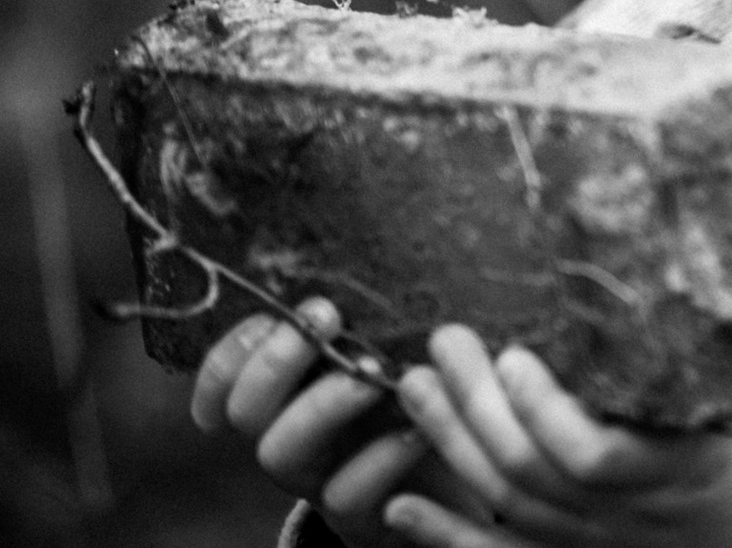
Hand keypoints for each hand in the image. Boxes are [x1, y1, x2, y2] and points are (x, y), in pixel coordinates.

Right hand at [189, 299, 487, 546]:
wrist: (467, 472)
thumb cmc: (423, 396)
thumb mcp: (395, 354)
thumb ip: (375, 324)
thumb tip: (379, 255)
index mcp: (288, 398)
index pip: (225, 381)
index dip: (229, 355)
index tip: (267, 317)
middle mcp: (288, 438)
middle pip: (247, 408)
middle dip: (277, 360)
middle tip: (324, 316)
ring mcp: (317, 479)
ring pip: (280, 451)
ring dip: (321, 405)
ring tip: (372, 374)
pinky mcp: (358, 515)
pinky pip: (346, 493)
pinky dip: (379, 458)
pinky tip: (417, 429)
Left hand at [384, 326, 731, 547]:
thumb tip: (696, 236)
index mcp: (693, 468)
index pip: (595, 457)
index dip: (544, 413)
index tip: (514, 353)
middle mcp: (644, 519)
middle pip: (536, 476)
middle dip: (479, 408)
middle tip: (447, 343)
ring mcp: (610, 544)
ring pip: (510, 508)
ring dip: (453, 448)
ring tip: (418, 385)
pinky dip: (448, 534)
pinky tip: (400, 503)